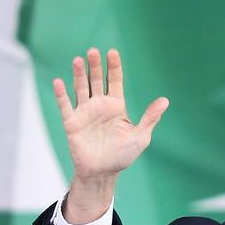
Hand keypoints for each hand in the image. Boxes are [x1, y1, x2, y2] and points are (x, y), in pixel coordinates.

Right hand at [54, 48, 168, 221]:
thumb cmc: (123, 155)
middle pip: (96, 80)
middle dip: (95, 66)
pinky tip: (59, 82)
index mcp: (117, 106)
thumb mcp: (141, 136)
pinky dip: (61, 94)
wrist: (103, 172)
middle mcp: (99, 105)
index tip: (113, 53)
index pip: (114, 81)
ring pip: (80, 88)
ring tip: (79, 60)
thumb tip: (165, 100)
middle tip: (94, 51)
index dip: (114, 67)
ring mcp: (85, 112)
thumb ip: (150, 118)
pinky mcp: (72, 122)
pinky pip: (65, 106)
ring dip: (79, 75)